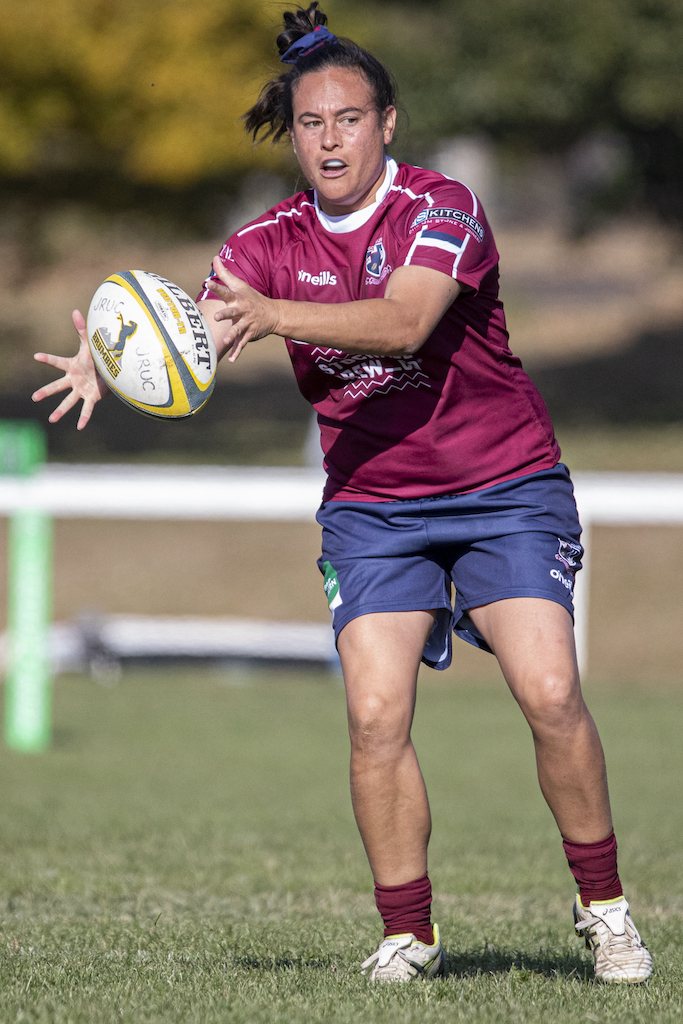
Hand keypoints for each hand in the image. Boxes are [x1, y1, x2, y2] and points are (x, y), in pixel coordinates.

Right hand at [32, 310, 108, 428]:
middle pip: (57, 386)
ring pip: (69, 401)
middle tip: (34, 397)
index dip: (47, 358)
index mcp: (72, 366)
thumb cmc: (98, 356)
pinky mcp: (92, 397)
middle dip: (46, 391)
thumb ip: (82, 329)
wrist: (112, 369)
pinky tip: (79, 427)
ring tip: (52, 419)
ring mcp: (82, 390)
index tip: (36, 356)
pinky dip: (84, 418)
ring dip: (61, 410)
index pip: (57, 362)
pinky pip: (87, 409)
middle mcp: (74, 380)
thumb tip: (75, 311)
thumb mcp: (90, 344)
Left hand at [207, 256, 278, 361]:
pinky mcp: (249, 334)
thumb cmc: (252, 297)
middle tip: (216, 317)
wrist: (274, 314)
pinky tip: (231, 360)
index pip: (226, 290)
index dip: (217, 286)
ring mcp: (246, 323)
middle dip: (225, 314)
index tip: (208, 282)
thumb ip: (225, 273)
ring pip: (238, 330)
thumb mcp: (239, 284)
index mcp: (238, 298)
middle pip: (232, 312)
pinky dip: (237, 352)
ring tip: (224, 341)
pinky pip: (242, 344)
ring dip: (231, 335)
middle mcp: (242, 310)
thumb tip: (215, 257)